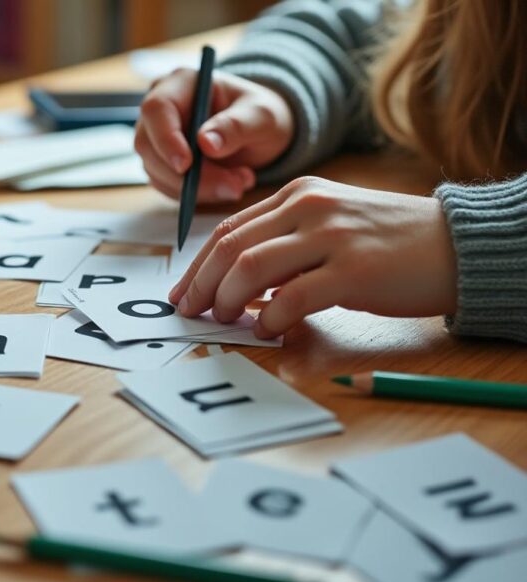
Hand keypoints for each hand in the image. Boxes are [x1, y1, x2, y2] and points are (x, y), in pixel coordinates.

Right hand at [135, 68, 293, 202]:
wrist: (260, 134)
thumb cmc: (260, 115)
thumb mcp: (261, 116)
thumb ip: (236, 126)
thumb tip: (206, 143)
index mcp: (180, 84)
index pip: (156, 109)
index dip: (166, 139)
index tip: (187, 166)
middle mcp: (161, 110)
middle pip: (150, 146)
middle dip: (188, 175)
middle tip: (232, 186)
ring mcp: (156, 138)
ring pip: (157, 172)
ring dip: (197, 188)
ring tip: (239, 183)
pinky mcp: (161, 164)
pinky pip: (167, 187)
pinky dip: (196, 195)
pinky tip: (226, 185)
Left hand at [168, 177, 458, 337]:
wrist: (455, 245)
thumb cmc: (387, 242)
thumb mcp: (330, 224)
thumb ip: (285, 243)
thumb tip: (236, 285)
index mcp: (298, 193)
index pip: (229, 228)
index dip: (197, 265)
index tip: (183, 293)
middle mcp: (309, 207)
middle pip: (231, 247)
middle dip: (202, 284)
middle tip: (191, 312)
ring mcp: (331, 236)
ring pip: (251, 267)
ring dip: (228, 300)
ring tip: (225, 320)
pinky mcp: (353, 271)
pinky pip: (292, 298)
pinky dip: (270, 319)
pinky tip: (267, 330)